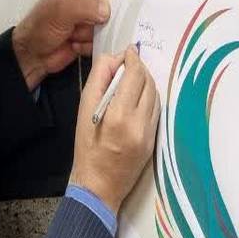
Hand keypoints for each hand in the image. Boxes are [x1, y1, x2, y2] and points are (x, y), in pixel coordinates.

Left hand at [12, 0, 109, 90]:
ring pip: (109, 26)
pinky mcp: (92, 31)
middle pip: (114, 8)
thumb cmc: (40, 26)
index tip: (106, 17)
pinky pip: (104, 39)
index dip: (113, 2)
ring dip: (92, 36)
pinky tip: (74, 43)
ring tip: (73, 35)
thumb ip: (85, 6)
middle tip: (81, 27)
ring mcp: (91, 13)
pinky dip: (90, 45)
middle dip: (100, 23)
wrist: (31, 54)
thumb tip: (108, 10)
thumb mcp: (60, 10)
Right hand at [69, 46, 159, 215]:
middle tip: (128, 64)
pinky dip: (149, 98)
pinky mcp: (154, 140)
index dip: (133, 59)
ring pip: (155, 95)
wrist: (98, 186)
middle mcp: (138, 123)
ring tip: (132, 79)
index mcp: (118, 115)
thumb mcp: (83, 111)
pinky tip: (137, 98)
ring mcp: (149, 133)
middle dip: (139, 69)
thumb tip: (114, 59)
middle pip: (147, 83)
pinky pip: (155, 111)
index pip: (134, 75)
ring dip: (145, 82)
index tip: (129, 51)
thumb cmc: (86, 148)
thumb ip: (98, 81)